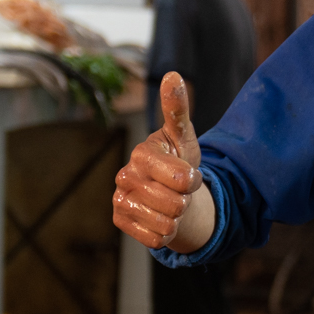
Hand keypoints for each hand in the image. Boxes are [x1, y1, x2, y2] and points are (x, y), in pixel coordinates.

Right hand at [113, 72, 205, 249]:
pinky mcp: (120, 221)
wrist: (168, 190)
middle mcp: (125, 176)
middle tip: (178, 191)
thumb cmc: (177, 159)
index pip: (181, 179)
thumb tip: (173, 74)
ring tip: (170, 203)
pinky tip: (159, 218)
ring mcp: (120, 200)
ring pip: (166, 224)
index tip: (189, 173)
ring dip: (176, 218)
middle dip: (185, 200)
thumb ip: (177, 108)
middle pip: (175, 205)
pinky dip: (164, 233)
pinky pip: (155, 239)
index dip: (192, 180)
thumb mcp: (183, 135)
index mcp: (142, 153)